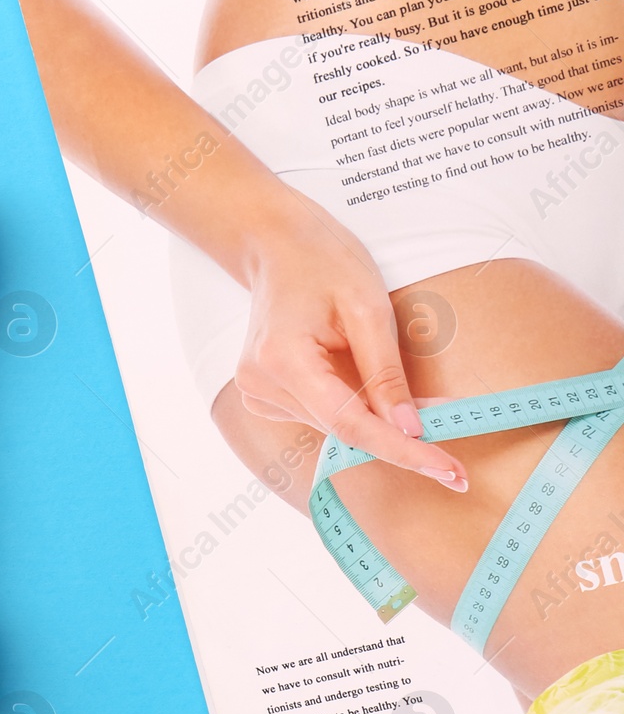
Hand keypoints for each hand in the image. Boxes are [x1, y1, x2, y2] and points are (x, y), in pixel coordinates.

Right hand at [234, 202, 468, 491]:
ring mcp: (257, 393)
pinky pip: (321, 413)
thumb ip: (387, 372)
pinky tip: (358, 371)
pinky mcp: (265, 394)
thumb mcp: (368, 307)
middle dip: (399, 432)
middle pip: (342, 429)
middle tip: (455, 424)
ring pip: (334, 425)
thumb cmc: (323, 262)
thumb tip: (410, 428)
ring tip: (406, 387)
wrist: (276, 244)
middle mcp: (261, 385)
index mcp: (282, 361)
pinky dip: (354, 405)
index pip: (349, 424)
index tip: (447, 469)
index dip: (401, 450)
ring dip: (377, 415)